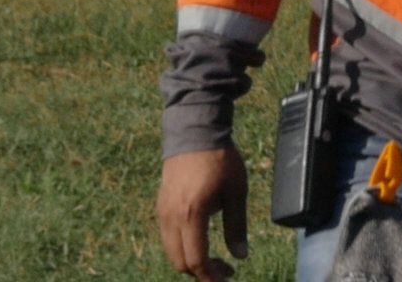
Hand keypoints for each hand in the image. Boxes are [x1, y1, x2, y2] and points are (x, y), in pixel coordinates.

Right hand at [155, 147, 248, 280]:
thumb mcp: (236, 192)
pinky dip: (183, 247)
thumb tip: (240, 256)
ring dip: (191, 260)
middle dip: (201, 272)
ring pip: (172, 251)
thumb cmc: (220, 160)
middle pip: (180, 261)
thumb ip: (237, 226)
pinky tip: (201, 241)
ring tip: (214, 258)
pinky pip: (168, 237)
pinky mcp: (161, 207)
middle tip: (224, 270)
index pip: (195, 259)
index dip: (211, 275)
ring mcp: (162, 212)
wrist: (195, 133)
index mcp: (191, 215)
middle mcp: (171, 218)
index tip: (227, 277)